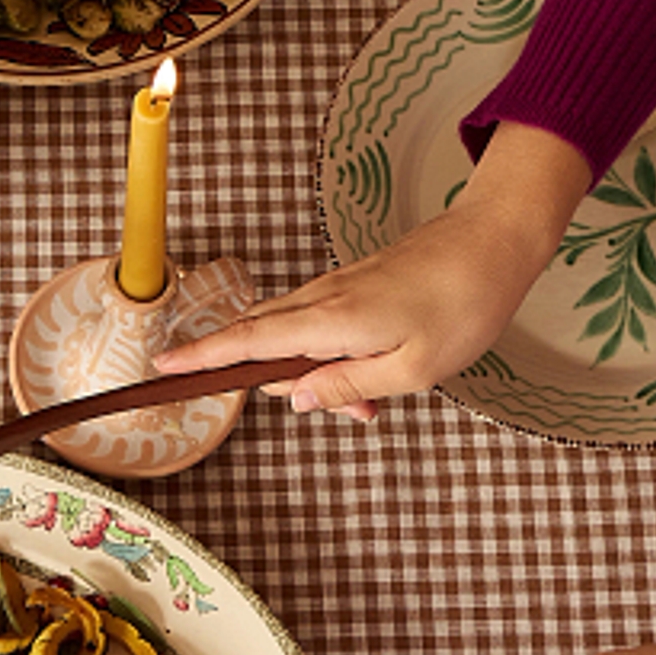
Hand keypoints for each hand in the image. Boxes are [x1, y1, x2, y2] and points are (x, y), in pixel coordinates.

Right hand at [154, 124, 584, 418]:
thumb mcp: (413, 369)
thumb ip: (349, 385)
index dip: (203, 357)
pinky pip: (319, 323)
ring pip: (294, 335)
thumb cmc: (462, 307)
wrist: (492, 244)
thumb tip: (298, 399)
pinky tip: (376, 373)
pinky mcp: (353, 284)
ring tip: (378, 397)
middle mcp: (323, 299)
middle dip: (283, 384)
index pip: (248, 342)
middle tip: (359, 410)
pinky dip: (332, 354)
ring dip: (318, 373)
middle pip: (264, 341)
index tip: (163, 367)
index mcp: (331, 320)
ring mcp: (336, 287)